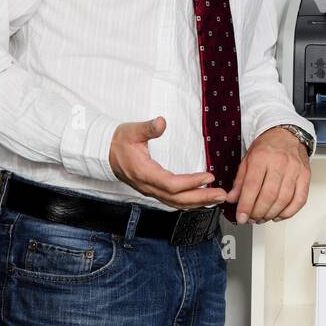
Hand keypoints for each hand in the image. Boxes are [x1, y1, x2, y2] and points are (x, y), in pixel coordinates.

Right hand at [109, 116, 231, 209]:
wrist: (103, 152)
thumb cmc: (119, 141)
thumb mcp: (132, 131)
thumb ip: (147, 128)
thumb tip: (161, 122)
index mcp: (144, 173)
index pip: (171, 184)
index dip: (191, 182)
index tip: (209, 176)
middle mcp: (148, 186)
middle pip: (177, 199)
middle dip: (201, 197)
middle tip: (222, 194)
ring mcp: (150, 190)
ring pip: (176, 203)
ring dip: (198, 202)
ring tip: (217, 198)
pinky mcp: (153, 190)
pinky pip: (173, 201)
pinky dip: (189, 202)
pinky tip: (202, 199)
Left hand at [228, 126, 311, 224]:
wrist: (287, 135)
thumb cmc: (267, 146)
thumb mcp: (247, 159)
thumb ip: (240, 181)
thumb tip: (232, 199)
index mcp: (261, 157)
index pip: (252, 186)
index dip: (246, 205)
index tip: (241, 216)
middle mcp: (280, 163)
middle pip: (269, 195)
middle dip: (258, 212)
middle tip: (251, 219)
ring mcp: (295, 170)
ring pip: (284, 200)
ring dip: (271, 214)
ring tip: (262, 218)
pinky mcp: (305, 176)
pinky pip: (300, 200)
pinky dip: (288, 212)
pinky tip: (278, 215)